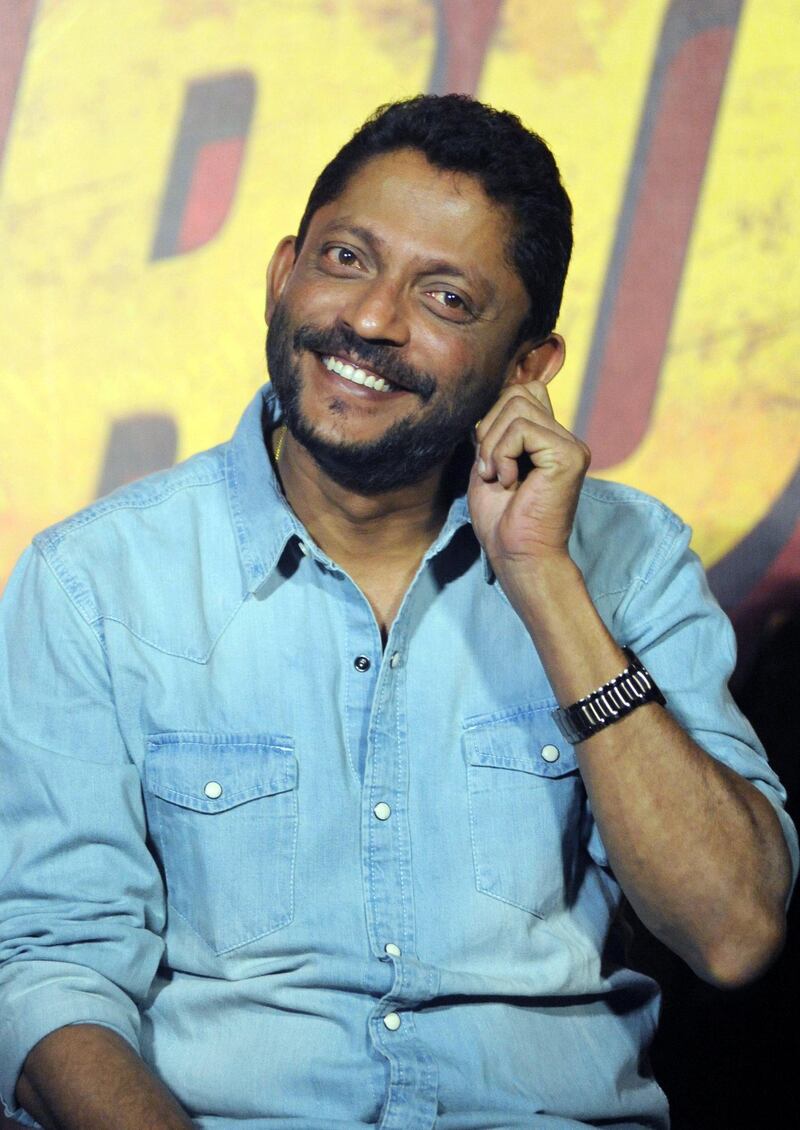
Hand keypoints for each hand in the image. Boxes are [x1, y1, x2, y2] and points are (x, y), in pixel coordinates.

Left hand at [468, 379, 589, 582]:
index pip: (522, 391)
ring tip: (498, 477)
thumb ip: (496, 430)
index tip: (489, 458)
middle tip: (489, 469)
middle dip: (489, 427)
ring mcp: (571, 445)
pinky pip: (521, 428)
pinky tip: (508, 482)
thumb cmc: (501, 520)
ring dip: (493, 443)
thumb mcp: (489, 464)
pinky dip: (501, 454)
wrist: (518, 557)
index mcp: (550, 439)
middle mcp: (566, 438)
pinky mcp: (569, 455)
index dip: (494, 416)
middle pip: (518, 392)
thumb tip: (492, 395)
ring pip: (517, 405)